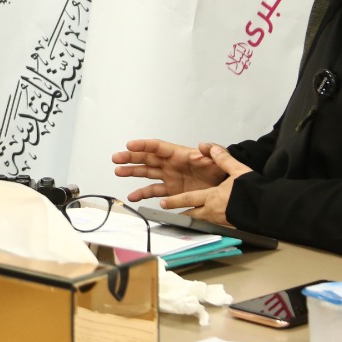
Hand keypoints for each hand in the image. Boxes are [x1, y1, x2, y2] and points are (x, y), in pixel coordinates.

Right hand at [113, 138, 228, 196]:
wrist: (224, 187)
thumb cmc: (220, 170)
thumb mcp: (217, 160)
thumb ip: (211, 152)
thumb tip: (203, 146)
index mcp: (179, 154)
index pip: (158, 147)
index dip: (143, 145)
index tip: (130, 145)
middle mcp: (171, 164)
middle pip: (147, 158)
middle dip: (131, 157)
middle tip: (117, 158)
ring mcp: (169, 177)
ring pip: (146, 173)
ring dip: (132, 172)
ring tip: (119, 172)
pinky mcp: (171, 191)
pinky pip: (153, 191)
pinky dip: (142, 193)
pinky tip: (133, 196)